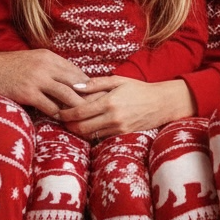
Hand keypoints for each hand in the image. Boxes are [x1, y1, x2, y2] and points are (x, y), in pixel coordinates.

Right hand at [0, 47, 89, 117]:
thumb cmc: (7, 68)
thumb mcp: (31, 61)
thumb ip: (50, 69)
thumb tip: (68, 83)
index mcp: (49, 57)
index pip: (77, 72)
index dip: (89, 87)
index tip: (98, 98)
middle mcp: (47, 65)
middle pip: (77, 84)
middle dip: (90, 99)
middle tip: (99, 112)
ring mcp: (38, 79)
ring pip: (68, 96)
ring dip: (77, 110)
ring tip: (85, 121)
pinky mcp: (28, 93)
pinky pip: (51, 107)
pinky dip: (59, 117)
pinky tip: (63, 123)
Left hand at [57, 77, 192, 139]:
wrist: (162, 104)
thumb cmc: (139, 89)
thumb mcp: (118, 81)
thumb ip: (95, 84)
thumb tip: (75, 86)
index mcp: (109, 102)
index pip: (80, 112)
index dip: (65, 114)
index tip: (57, 112)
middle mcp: (113, 118)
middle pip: (82, 128)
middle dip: (68, 126)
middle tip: (61, 120)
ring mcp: (118, 129)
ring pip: (90, 135)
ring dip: (78, 131)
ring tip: (71, 124)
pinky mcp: (123, 136)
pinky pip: (101, 138)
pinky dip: (91, 134)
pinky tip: (87, 127)